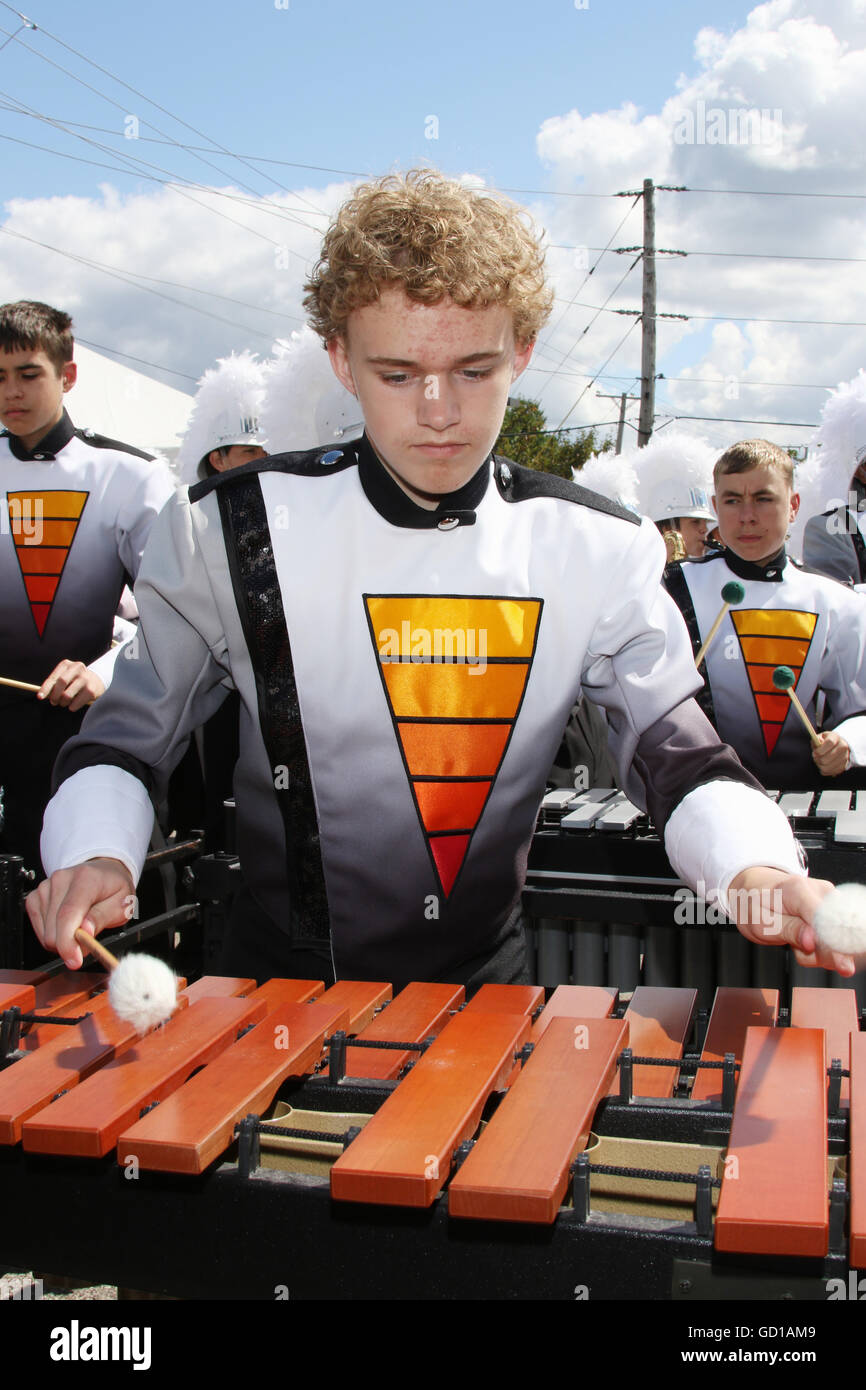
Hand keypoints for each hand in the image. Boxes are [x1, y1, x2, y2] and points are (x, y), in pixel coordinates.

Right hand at [25, 858, 135, 968]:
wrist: (103, 872)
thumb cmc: (113, 888)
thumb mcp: (121, 905)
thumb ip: (103, 917)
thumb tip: (85, 931)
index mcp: (85, 879)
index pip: (68, 915)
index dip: (68, 943)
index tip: (74, 960)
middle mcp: (61, 880)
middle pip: (54, 928)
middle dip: (69, 944)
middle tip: (88, 939)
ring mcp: (46, 887)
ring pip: (45, 932)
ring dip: (61, 939)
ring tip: (79, 927)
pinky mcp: (35, 896)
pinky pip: (37, 927)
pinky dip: (51, 933)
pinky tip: (66, 924)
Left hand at [38, 660, 104, 711]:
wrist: (98, 681)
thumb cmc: (75, 681)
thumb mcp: (65, 677)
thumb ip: (55, 684)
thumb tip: (43, 695)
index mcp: (67, 664)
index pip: (54, 677)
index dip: (45, 688)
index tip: (39, 697)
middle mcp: (77, 668)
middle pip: (61, 683)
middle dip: (54, 695)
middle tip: (53, 702)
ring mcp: (85, 678)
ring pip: (67, 695)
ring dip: (63, 703)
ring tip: (64, 703)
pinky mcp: (91, 690)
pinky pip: (76, 703)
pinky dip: (72, 707)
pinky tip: (73, 706)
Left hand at [727, 867, 857, 975]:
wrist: (757, 891)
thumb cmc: (757, 904)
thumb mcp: (761, 921)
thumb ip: (788, 931)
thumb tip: (811, 942)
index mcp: (798, 889)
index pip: (823, 917)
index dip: (830, 941)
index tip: (835, 961)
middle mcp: (820, 892)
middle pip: (838, 929)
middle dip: (826, 951)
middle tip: (802, 951)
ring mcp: (830, 903)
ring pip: (837, 939)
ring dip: (819, 953)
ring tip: (793, 942)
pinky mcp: (834, 915)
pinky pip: (834, 942)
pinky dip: (820, 951)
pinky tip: (802, 944)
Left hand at [812, 730, 849, 777]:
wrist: (837, 746)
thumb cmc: (825, 742)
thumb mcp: (820, 737)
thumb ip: (816, 739)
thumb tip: (818, 741)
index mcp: (836, 737)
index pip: (830, 743)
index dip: (820, 750)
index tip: (814, 753)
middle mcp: (843, 746)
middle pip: (828, 757)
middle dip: (818, 759)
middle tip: (815, 758)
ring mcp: (845, 757)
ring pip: (828, 767)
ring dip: (820, 765)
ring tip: (818, 761)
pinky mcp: (844, 766)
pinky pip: (830, 772)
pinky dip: (824, 770)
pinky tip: (823, 765)